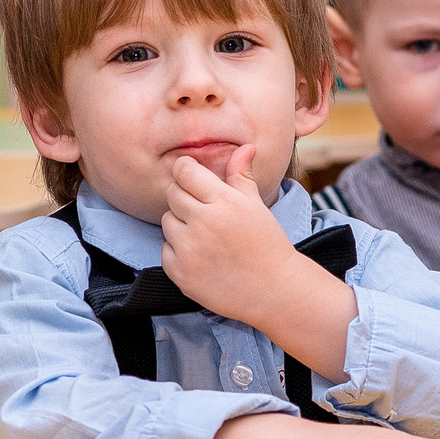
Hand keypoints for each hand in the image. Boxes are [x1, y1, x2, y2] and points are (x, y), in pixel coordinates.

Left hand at [160, 147, 356, 375]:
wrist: (274, 291)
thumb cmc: (267, 244)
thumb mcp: (256, 205)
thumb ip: (242, 175)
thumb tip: (244, 148)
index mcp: (224, 202)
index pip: (185, 172)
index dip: (186, 171)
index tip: (190, 176)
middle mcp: (203, 223)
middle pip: (172, 195)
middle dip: (184, 198)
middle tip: (203, 211)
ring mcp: (189, 250)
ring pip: (166, 222)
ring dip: (180, 225)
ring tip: (205, 236)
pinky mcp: (180, 273)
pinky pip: (165, 250)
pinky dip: (177, 252)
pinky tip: (201, 256)